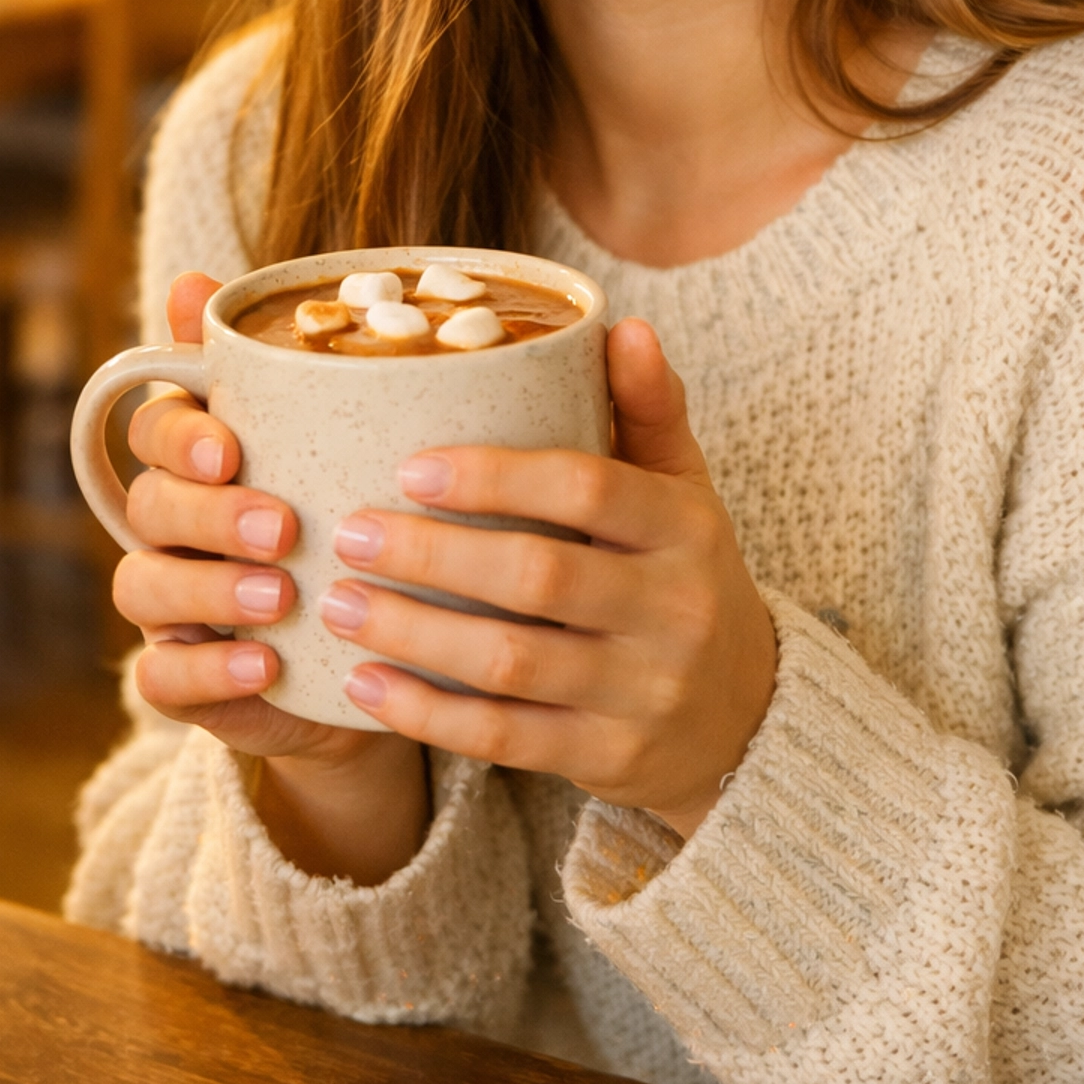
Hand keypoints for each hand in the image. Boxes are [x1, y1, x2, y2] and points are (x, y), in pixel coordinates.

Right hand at [116, 272, 427, 884]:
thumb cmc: (354, 521)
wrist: (372, 649)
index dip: (181, 435)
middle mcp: (174, 525)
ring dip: (210, 590)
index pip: (157, 427)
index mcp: (203, 459)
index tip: (232, 448)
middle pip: (150, 504)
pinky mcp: (184, 679)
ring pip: (143, 586)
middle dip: (210, 513)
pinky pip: (160, 679)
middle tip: (282, 526)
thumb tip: (213, 278)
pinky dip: (207, 674)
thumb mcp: (349, 444)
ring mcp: (172, 605)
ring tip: (281, 597)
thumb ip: (294, 370)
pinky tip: (263, 666)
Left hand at [319, 319, 776, 839]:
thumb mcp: (684, 489)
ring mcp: (642, 693)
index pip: (589, 490)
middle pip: (539, 579)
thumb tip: (622, 324)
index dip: (497, 478)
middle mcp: (673, 611)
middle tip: (349, 534)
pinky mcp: (609, 759)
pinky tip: (363, 684)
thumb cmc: (684, 572)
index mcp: (684, 529)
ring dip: (414, 635)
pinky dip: (428, 713)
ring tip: (337, 604)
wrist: (745, 713)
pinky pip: (506, 739)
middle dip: (433, 557)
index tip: (409, 467)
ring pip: (512, 665)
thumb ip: (648, 409)